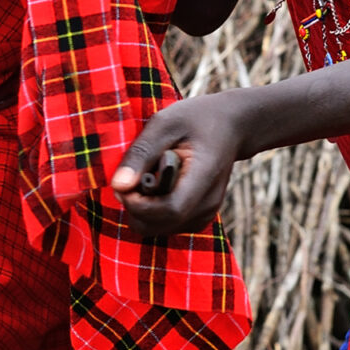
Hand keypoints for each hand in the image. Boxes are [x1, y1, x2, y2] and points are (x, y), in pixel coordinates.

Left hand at [111, 91, 248, 231]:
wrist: (232, 127)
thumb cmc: (197, 120)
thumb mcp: (165, 124)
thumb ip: (141, 154)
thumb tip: (118, 186)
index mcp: (204, 178)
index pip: (170, 210)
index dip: (139, 204)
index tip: (123, 184)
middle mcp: (207, 204)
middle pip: (158, 226)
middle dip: (135, 206)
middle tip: (133, 176)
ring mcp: (205, 214)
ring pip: (157, 229)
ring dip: (142, 208)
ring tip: (149, 177)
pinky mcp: (198, 218)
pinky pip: (164, 225)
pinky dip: (151, 211)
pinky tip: (157, 186)